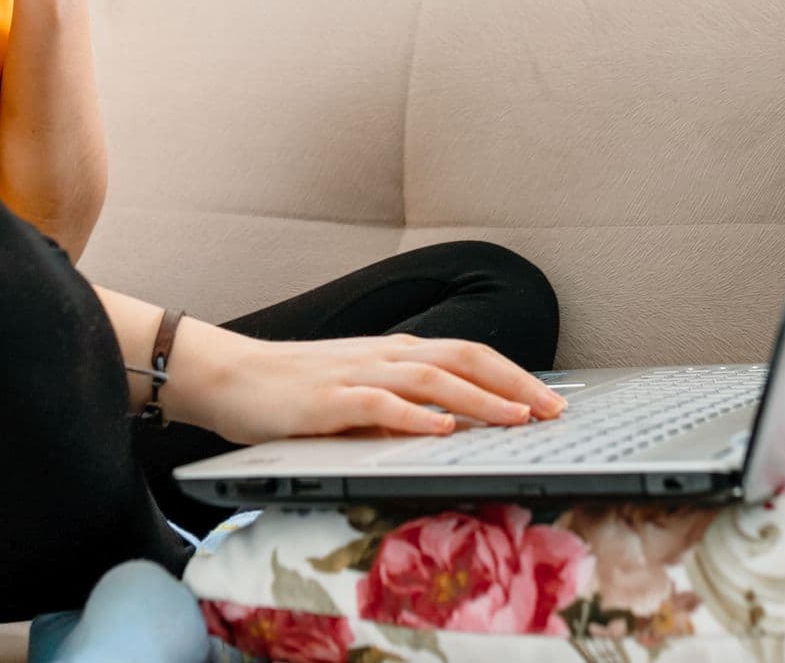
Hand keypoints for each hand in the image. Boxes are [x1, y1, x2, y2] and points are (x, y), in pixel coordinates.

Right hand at [161, 320, 566, 444]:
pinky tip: (441, 431)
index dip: (515, 375)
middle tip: (554, 411)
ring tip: (516, 419)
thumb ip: (403, 407)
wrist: (230, 375)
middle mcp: (386, 355)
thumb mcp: (360, 394)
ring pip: (433, 377)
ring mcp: (358, 373)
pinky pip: (379, 404)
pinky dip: (414, 416)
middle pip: (466, 358)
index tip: (552, 401)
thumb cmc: (296, 390)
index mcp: (398, 353)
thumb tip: (456, 431)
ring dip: (480, 399)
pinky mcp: (328, 399)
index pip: (471, 355)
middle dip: (516, 384)